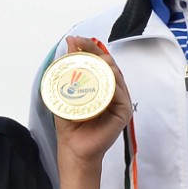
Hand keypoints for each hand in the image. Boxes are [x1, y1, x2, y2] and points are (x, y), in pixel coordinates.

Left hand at [51, 38, 132, 168]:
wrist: (74, 148)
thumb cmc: (71, 123)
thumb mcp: (64, 92)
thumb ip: (65, 69)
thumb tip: (67, 43)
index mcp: (100, 83)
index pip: (98, 60)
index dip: (89, 47)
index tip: (76, 40)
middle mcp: (112, 89)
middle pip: (108, 63)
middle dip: (95, 51)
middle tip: (79, 45)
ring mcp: (119, 100)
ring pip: (116, 75)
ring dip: (105, 64)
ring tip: (92, 60)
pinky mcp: (123, 112)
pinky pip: (121, 94)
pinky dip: (113, 85)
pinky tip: (104, 79)